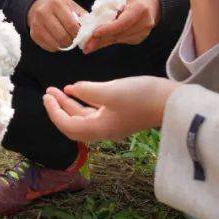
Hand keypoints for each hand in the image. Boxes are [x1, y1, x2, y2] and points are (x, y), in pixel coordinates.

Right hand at [27, 0, 81, 51]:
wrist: (38, 7)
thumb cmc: (59, 7)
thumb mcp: (71, 6)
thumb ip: (82, 16)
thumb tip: (91, 30)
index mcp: (56, 3)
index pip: (71, 25)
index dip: (78, 34)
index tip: (82, 35)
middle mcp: (44, 12)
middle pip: (62, 36)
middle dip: (71, 41)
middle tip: (75, 40)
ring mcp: (37, 24)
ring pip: (55, 43)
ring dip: (64, 45)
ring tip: (68, 41)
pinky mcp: (33, 34)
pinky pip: (48, 47)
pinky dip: (56, 47)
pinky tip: (58, 41)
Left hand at [42, 76, 178, 142]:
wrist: (172, 102)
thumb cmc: (142, 96)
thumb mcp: (112, 91)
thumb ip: (88, 90)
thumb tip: (72, 89)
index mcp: (100, 129)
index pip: (68, 126)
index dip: (54, 113)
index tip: (46, 97)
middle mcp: (104, 130)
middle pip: (73, 123)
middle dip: (58, 109)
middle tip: (48, 93)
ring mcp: (112, 123)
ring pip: (83, 116)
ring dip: (68, 104)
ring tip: (56, 90)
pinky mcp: (120, 115)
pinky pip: (94, 111)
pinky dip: (83, 101)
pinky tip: (77, 89)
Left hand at [83, 0, 159, 52]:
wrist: (151, 4)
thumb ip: (108, 6)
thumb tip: (92, 19)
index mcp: (140, 8)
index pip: (123, 22)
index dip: (108, 29)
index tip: (94, 33)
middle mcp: (144, 22)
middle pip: (120, 33)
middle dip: (101, 39)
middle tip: (86, 45)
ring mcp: (144, 32)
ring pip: (119, 40)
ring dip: (104, 42)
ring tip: (89, 45)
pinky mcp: (140, 38)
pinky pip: (122, 41)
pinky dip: (110, 40)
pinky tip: (100, 41)